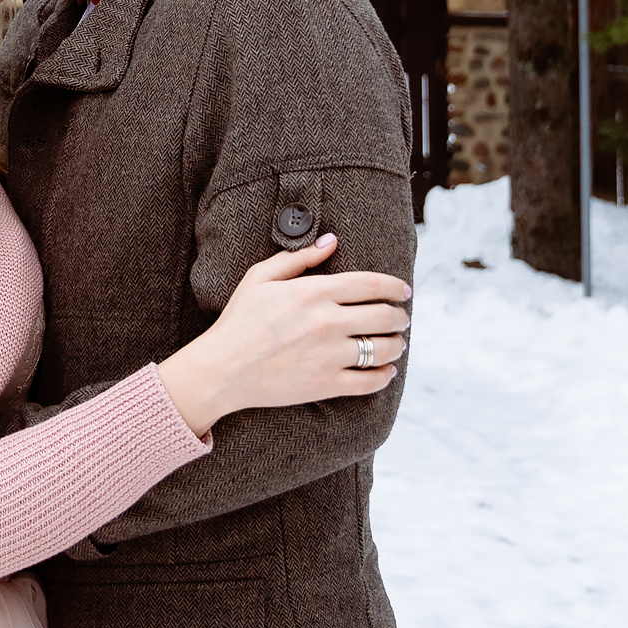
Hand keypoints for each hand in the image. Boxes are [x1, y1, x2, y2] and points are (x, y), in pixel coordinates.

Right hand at [153, 235, 410, 438]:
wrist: (222, 369)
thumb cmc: (239, 320)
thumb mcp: (260, 278)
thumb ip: (298, 258)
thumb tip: (331, 241)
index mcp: (313, 292)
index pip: (371, 285)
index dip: (395, 287)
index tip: (404, 291)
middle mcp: (327, 322)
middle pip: (384, 317)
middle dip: (400, 316)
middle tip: (401, 317)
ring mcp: (329, 356)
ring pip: (383, 349)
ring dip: (397, 345)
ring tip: (396, 344)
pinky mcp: (326, 385)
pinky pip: (370, 382)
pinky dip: (384, 376)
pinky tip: (385, 371)